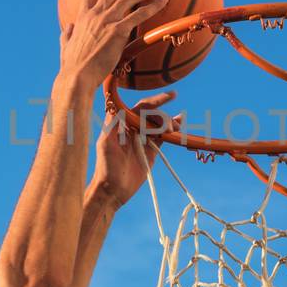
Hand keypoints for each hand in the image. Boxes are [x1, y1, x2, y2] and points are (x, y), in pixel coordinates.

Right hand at [58, 0, 170, 91]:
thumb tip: (67, 27)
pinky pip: (140, 14)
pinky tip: (163, 1)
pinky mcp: (118, 31)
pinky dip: (153, 6)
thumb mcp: (65, 45)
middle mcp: (95, 14)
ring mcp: (107, 21)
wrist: (77, 76)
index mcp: (82, 16)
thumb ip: (67, 34)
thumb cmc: (72, 65)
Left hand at [91, 91, 181, 208]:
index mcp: (122, 123)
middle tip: (170, 129)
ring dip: (170, 123)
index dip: (156, 101)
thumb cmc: (105, 167)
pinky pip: (163, 137)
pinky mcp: (151, 151)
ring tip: (177, 129)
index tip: (171, 96)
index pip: (141, 107)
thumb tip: (119, 105)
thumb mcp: (106, 143)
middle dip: (164, 118)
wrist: (113, 190)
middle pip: (153, 116)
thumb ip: (112, 124)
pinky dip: (173, 132)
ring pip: (160, 125)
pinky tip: (180, 125)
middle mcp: (133, 128)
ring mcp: (143, 139)